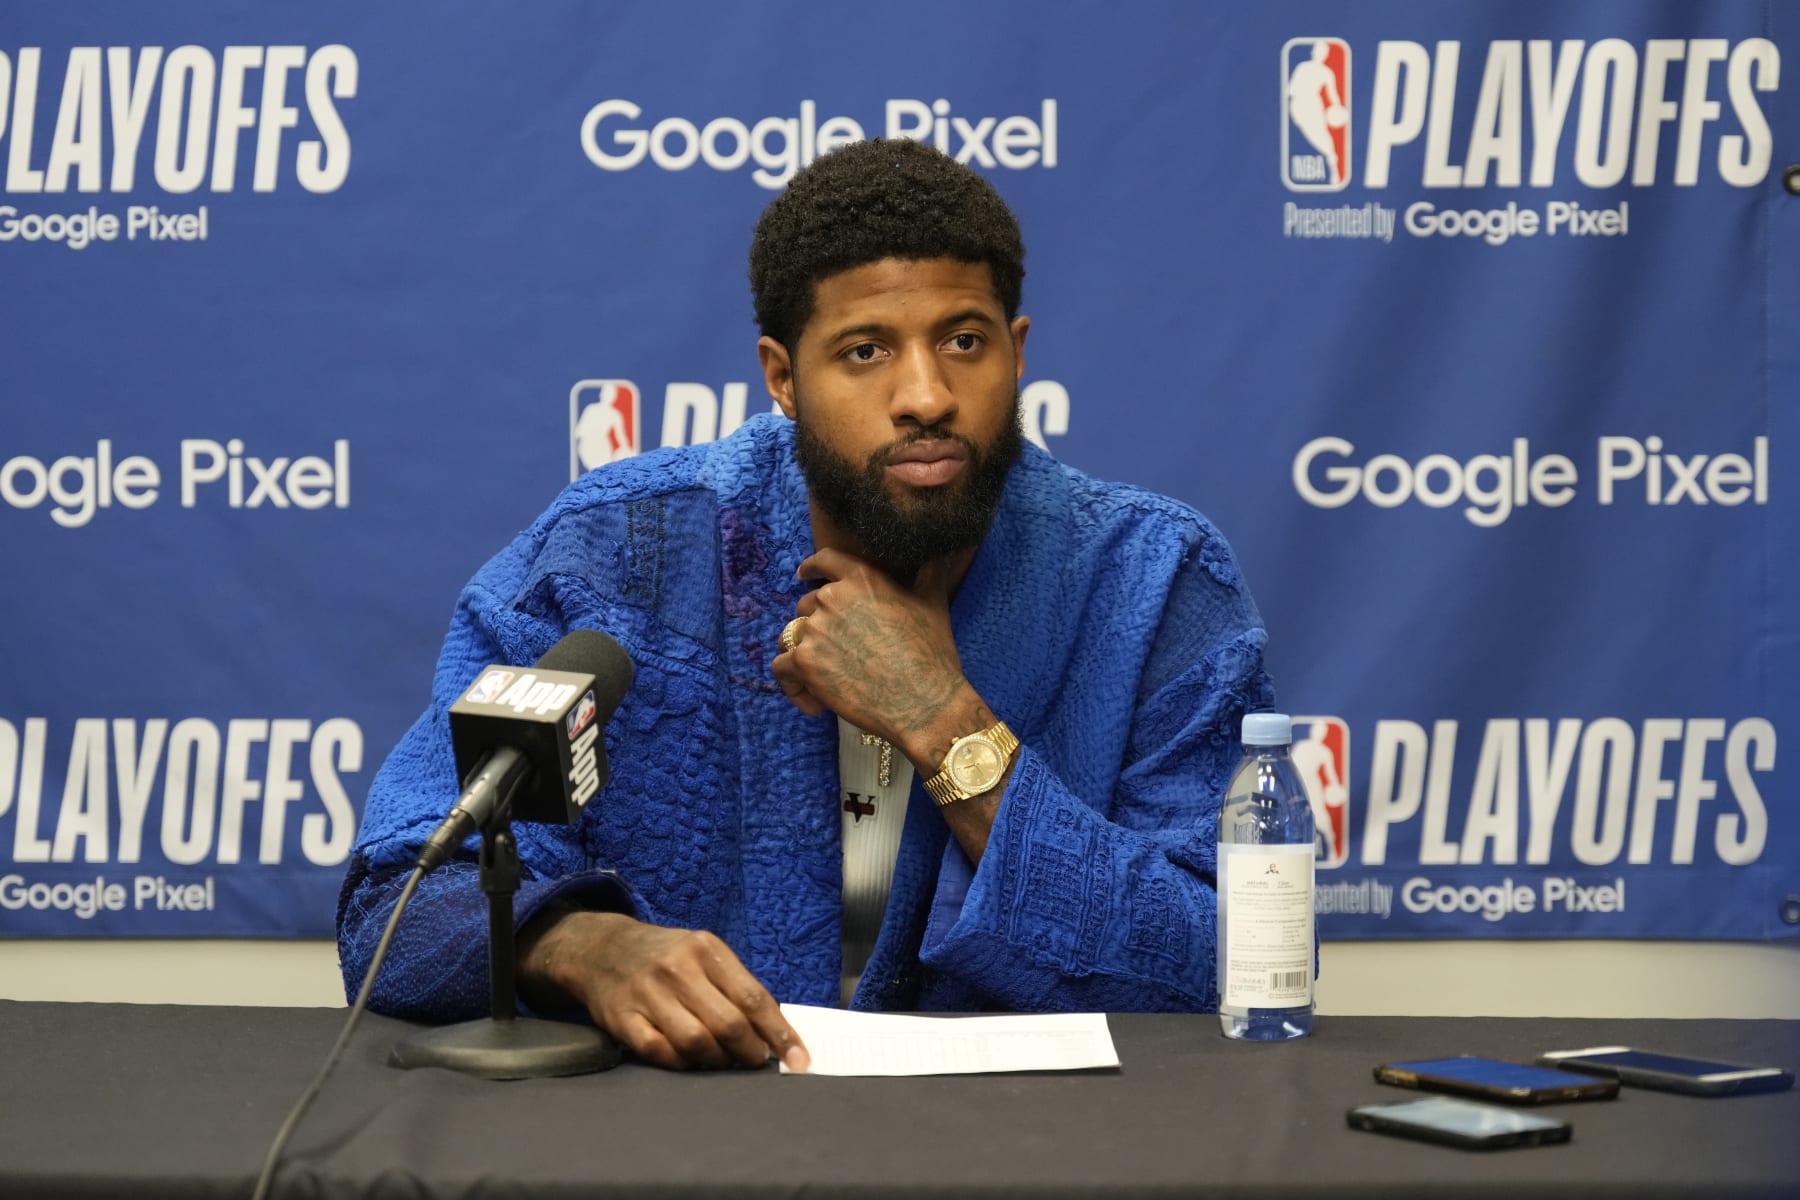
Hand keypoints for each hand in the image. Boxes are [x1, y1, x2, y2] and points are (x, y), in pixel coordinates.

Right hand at [519, 909, 808, 1071]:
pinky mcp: (622, 1017)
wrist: (602, 948)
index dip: (779, 1033)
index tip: (799, 1059)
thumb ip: (735, 986)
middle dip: (749, 1052)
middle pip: (728, 1024)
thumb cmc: (666, 957)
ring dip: (717, 1062)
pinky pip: (660, 1052)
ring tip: (722, 1062)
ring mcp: (648, 993)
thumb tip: (773, 1033)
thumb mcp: (703, 954)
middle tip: (754, 1062)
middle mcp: (678, 968)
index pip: (753, 997)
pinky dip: (681, 1064)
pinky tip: (688, 1062)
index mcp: (706, 949)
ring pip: (696, 1042)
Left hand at [772, 548, 974, 766]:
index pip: (826, 560)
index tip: (804, 574)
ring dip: (804, 656)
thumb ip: (930, 573)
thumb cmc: (932, 655)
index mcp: (862, 579)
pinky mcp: (804, 663)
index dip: (811, 567)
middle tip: (838, 656)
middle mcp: (833, 598)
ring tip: (826, 683)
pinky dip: (794, 687)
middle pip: (806, 605)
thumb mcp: (934, 604)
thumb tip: (939, 553)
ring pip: (791, 637)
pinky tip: (816, 705)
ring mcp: (815, 629)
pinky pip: (782, 669)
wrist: (924, 703)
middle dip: (816, 628)